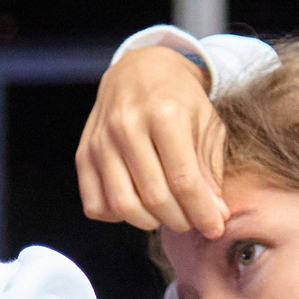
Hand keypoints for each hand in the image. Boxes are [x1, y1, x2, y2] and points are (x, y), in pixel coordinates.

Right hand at [75, 45, 228, 235]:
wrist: (139, 69)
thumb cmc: (180, 99)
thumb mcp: (207, 125)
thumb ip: (210, 171)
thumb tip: (216, 217)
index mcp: (164, 114)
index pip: (183, 180)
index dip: (202, 212)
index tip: (215, 228)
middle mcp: (127, 126)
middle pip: (154, 197)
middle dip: (179, 219)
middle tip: (191, 219)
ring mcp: (100, 141)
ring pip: (123, 205)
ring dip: (149, 221)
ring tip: (165, 213)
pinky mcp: (83, 154)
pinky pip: (95, 204)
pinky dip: (117, 216)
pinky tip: (135, 203)